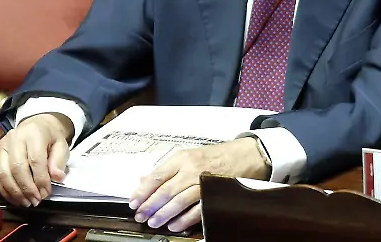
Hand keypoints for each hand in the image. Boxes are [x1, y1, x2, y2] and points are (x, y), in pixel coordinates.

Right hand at [0, 113, 73, 206]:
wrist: (37, 126)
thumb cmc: (50, 138)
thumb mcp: (61, 145)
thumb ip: (59, 161)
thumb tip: (57, 178)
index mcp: (34, 133)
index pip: (36, 160)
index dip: (41, 179)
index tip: (46, 193)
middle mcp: (14, 138)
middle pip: (17, 168)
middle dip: (27, 188)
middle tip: (36, 201)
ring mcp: (1, 146)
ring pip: (3, 174)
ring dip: (15, 192)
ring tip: (26, 202)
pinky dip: (4, 190)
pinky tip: (15, 198)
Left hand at [129, 137, 269, 231]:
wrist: (247, 156)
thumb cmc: (217, 156)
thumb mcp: (190, 155)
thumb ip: (168, 168)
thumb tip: (144, 180)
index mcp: (183, 158)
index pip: (157, 176)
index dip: (142, 191)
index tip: (133, 202)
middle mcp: (192, 169)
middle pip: (165, 191)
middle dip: (150, 206)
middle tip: (140, 215)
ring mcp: (204, 182)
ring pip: (178, 201)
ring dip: (163, 214)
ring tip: (154, 222)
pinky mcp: (215, 193)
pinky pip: (196, 209)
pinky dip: (184, 219)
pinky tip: (174, 224)